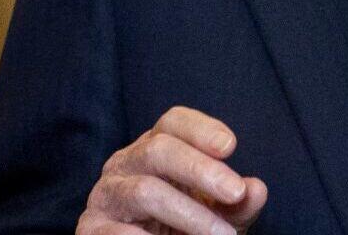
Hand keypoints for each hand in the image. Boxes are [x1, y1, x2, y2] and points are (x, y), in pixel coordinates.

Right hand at [80, 107, 269, 234]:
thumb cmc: (185, 231)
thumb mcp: (218, 218)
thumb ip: (237, 205)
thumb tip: (257, 189)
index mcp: (156, 150)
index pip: (173, 123)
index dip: (201, 129)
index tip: (231, 147)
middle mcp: (126, 164)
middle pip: (159, 149)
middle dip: (201, 170)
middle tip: (236, 193)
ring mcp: (105, 195)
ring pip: (145, 191)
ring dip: (189, 214)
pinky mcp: (90, 229)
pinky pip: (118, 231)